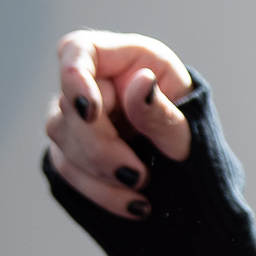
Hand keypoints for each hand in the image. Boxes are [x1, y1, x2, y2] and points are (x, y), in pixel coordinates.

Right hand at [45, 30, 193, 217]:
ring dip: (99, 172)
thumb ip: (161, 111)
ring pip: (61, 138)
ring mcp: (77, 117)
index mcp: (127, 59)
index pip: (79, 49)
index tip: (91, 112)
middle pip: (68, 105)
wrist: (192, 180)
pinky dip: (99, 191)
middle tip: (138, 176)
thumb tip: (142, 84)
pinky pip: (67, 169)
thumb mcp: (187, 128)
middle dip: (99, 146)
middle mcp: (95, 82)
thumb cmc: (193, 141)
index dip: (75, 78)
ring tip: (142, 192)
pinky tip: (132, 205)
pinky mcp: (71, 150)